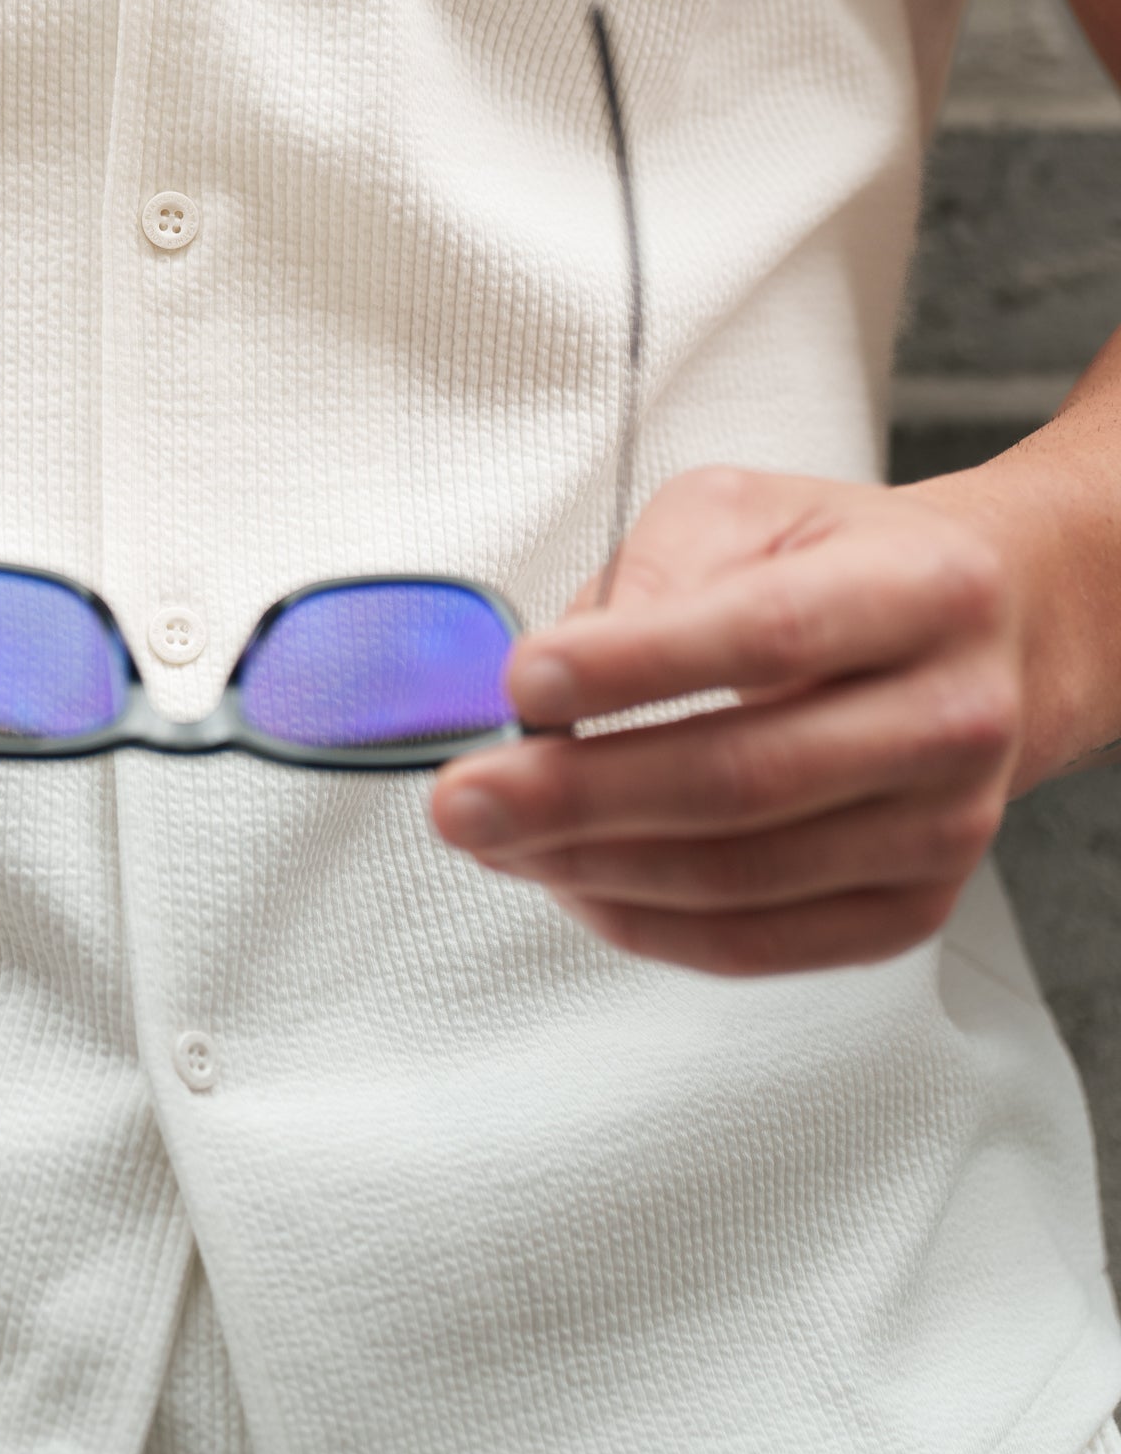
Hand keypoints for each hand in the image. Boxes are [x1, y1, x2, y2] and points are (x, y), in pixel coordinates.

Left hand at [430, 466, 1020, 975]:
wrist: (987, 640)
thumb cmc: (846, 565)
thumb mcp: (746, 511)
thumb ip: (652, 573)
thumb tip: (560, 674)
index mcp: (925, 589)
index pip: (768, 635)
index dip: (636, 667)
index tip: (524, 681)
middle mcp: (954, 716)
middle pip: (745, 777)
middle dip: (578, 794)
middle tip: (466, 796)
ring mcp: (942, 828)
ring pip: (740, 876)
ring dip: (591, 866)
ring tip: (494, 837)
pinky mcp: (909, 908)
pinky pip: (757, 942)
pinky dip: (644, 920)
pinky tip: (570, 879)